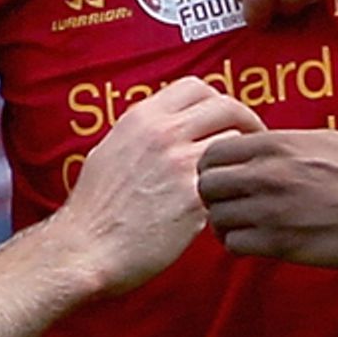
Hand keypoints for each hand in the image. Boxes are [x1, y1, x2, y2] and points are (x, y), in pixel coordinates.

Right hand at [51, 77, 264, 295]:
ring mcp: (180, 164)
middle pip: (224, 105)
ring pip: (234, 142)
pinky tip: (230, 202)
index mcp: (141, 118)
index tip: (224, 116)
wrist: (85, 249)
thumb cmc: (93, 210)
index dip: (215, 99)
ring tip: (245, 172)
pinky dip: (234, 189)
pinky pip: (230, 182)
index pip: (194, 87)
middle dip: (245, 118)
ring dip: (243, 157)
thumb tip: (162, 129)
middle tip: (253, 137)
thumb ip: (141, 134)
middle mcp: (163, 133)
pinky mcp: (194, 198)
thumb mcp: (109, 152)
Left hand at [199, 129, 337, 266]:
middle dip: (211, 195)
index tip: (225, 175)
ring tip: (240, 225)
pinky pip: (235, 245)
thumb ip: (286, 142)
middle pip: (206, 184)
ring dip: (223, 224)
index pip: (214, 151)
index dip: (213, 165)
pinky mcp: (279, 243)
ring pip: (216, 217)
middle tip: (227, 202)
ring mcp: (271, 210)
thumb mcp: (325, 139)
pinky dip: (239, 245)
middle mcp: (267, 174)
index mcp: (276, 144)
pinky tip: (255, 242)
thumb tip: (264, 144)